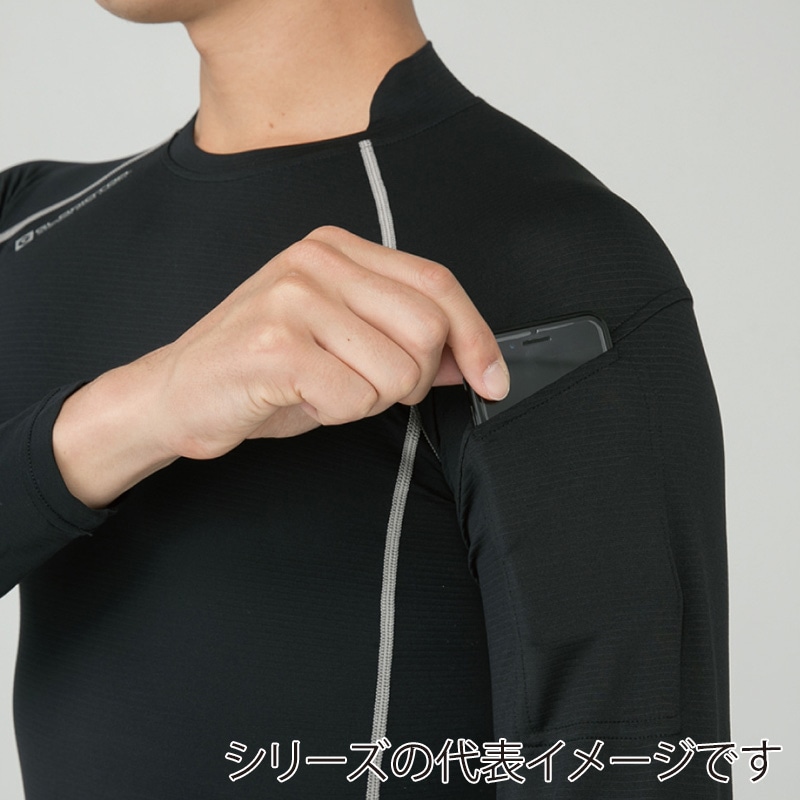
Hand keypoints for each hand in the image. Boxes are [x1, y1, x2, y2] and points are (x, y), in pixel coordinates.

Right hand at [145, 225, 509, 458]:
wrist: (178, 393)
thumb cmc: (262, 370)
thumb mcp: (341, 341)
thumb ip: (403, 337)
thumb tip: (470, 359)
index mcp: (336, 249)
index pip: (437, 284)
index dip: (476, 336)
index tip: (491, 378)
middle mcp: (316, 261)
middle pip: (428, 328)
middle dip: (414, 378)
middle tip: (368, 386)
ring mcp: (293, 298)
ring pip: (398, 370)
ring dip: (369, 399)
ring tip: (324, 388)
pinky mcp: (276, 344)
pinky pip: (354, 397)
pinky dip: (337, 412)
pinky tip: (301, 398)